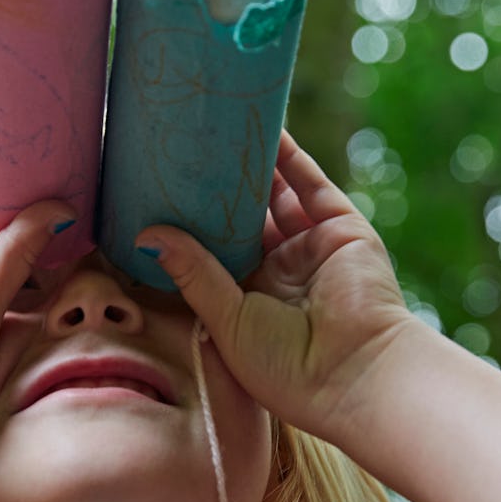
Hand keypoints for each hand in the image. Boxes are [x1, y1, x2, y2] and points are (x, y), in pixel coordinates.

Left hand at [134, 131, 420, 448]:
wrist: (355, 374)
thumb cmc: (285, 367)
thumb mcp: (226, 319)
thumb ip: (192, 272)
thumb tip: (146, 234)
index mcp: (249, 301)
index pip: (214, 252)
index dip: (191, 225)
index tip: (158, 194)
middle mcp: (281, 272)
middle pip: (242, 218)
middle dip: (217, 188)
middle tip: (184, 150)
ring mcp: (311, 247)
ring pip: (274, 196)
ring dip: (250, 164)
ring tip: (219, 128)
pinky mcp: (340, 228)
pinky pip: (309, 184)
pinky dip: (289, 156)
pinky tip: (267, 128)